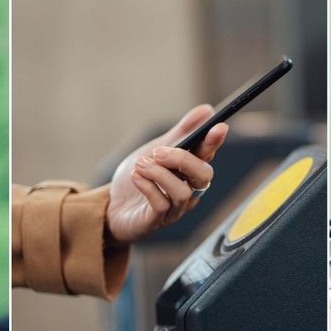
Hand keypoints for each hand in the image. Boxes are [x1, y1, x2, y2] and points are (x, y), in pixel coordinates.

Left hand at [106, 104, 227, 243]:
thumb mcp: (157, 150)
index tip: (218, 126)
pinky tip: (136, 176)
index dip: (214, 142)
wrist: (111, 206)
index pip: (208, 155)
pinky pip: (161, 205)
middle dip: (182, 159)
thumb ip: (182, 133)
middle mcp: (189, 190)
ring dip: (159, 174)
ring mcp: (175, 208)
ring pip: (183, 192)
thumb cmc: (139, 179)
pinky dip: (147, 186)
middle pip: (203, 176)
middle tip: (158, 152)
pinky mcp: (157, 220)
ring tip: (140, 165)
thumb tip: (207, 110)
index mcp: (190, 171)